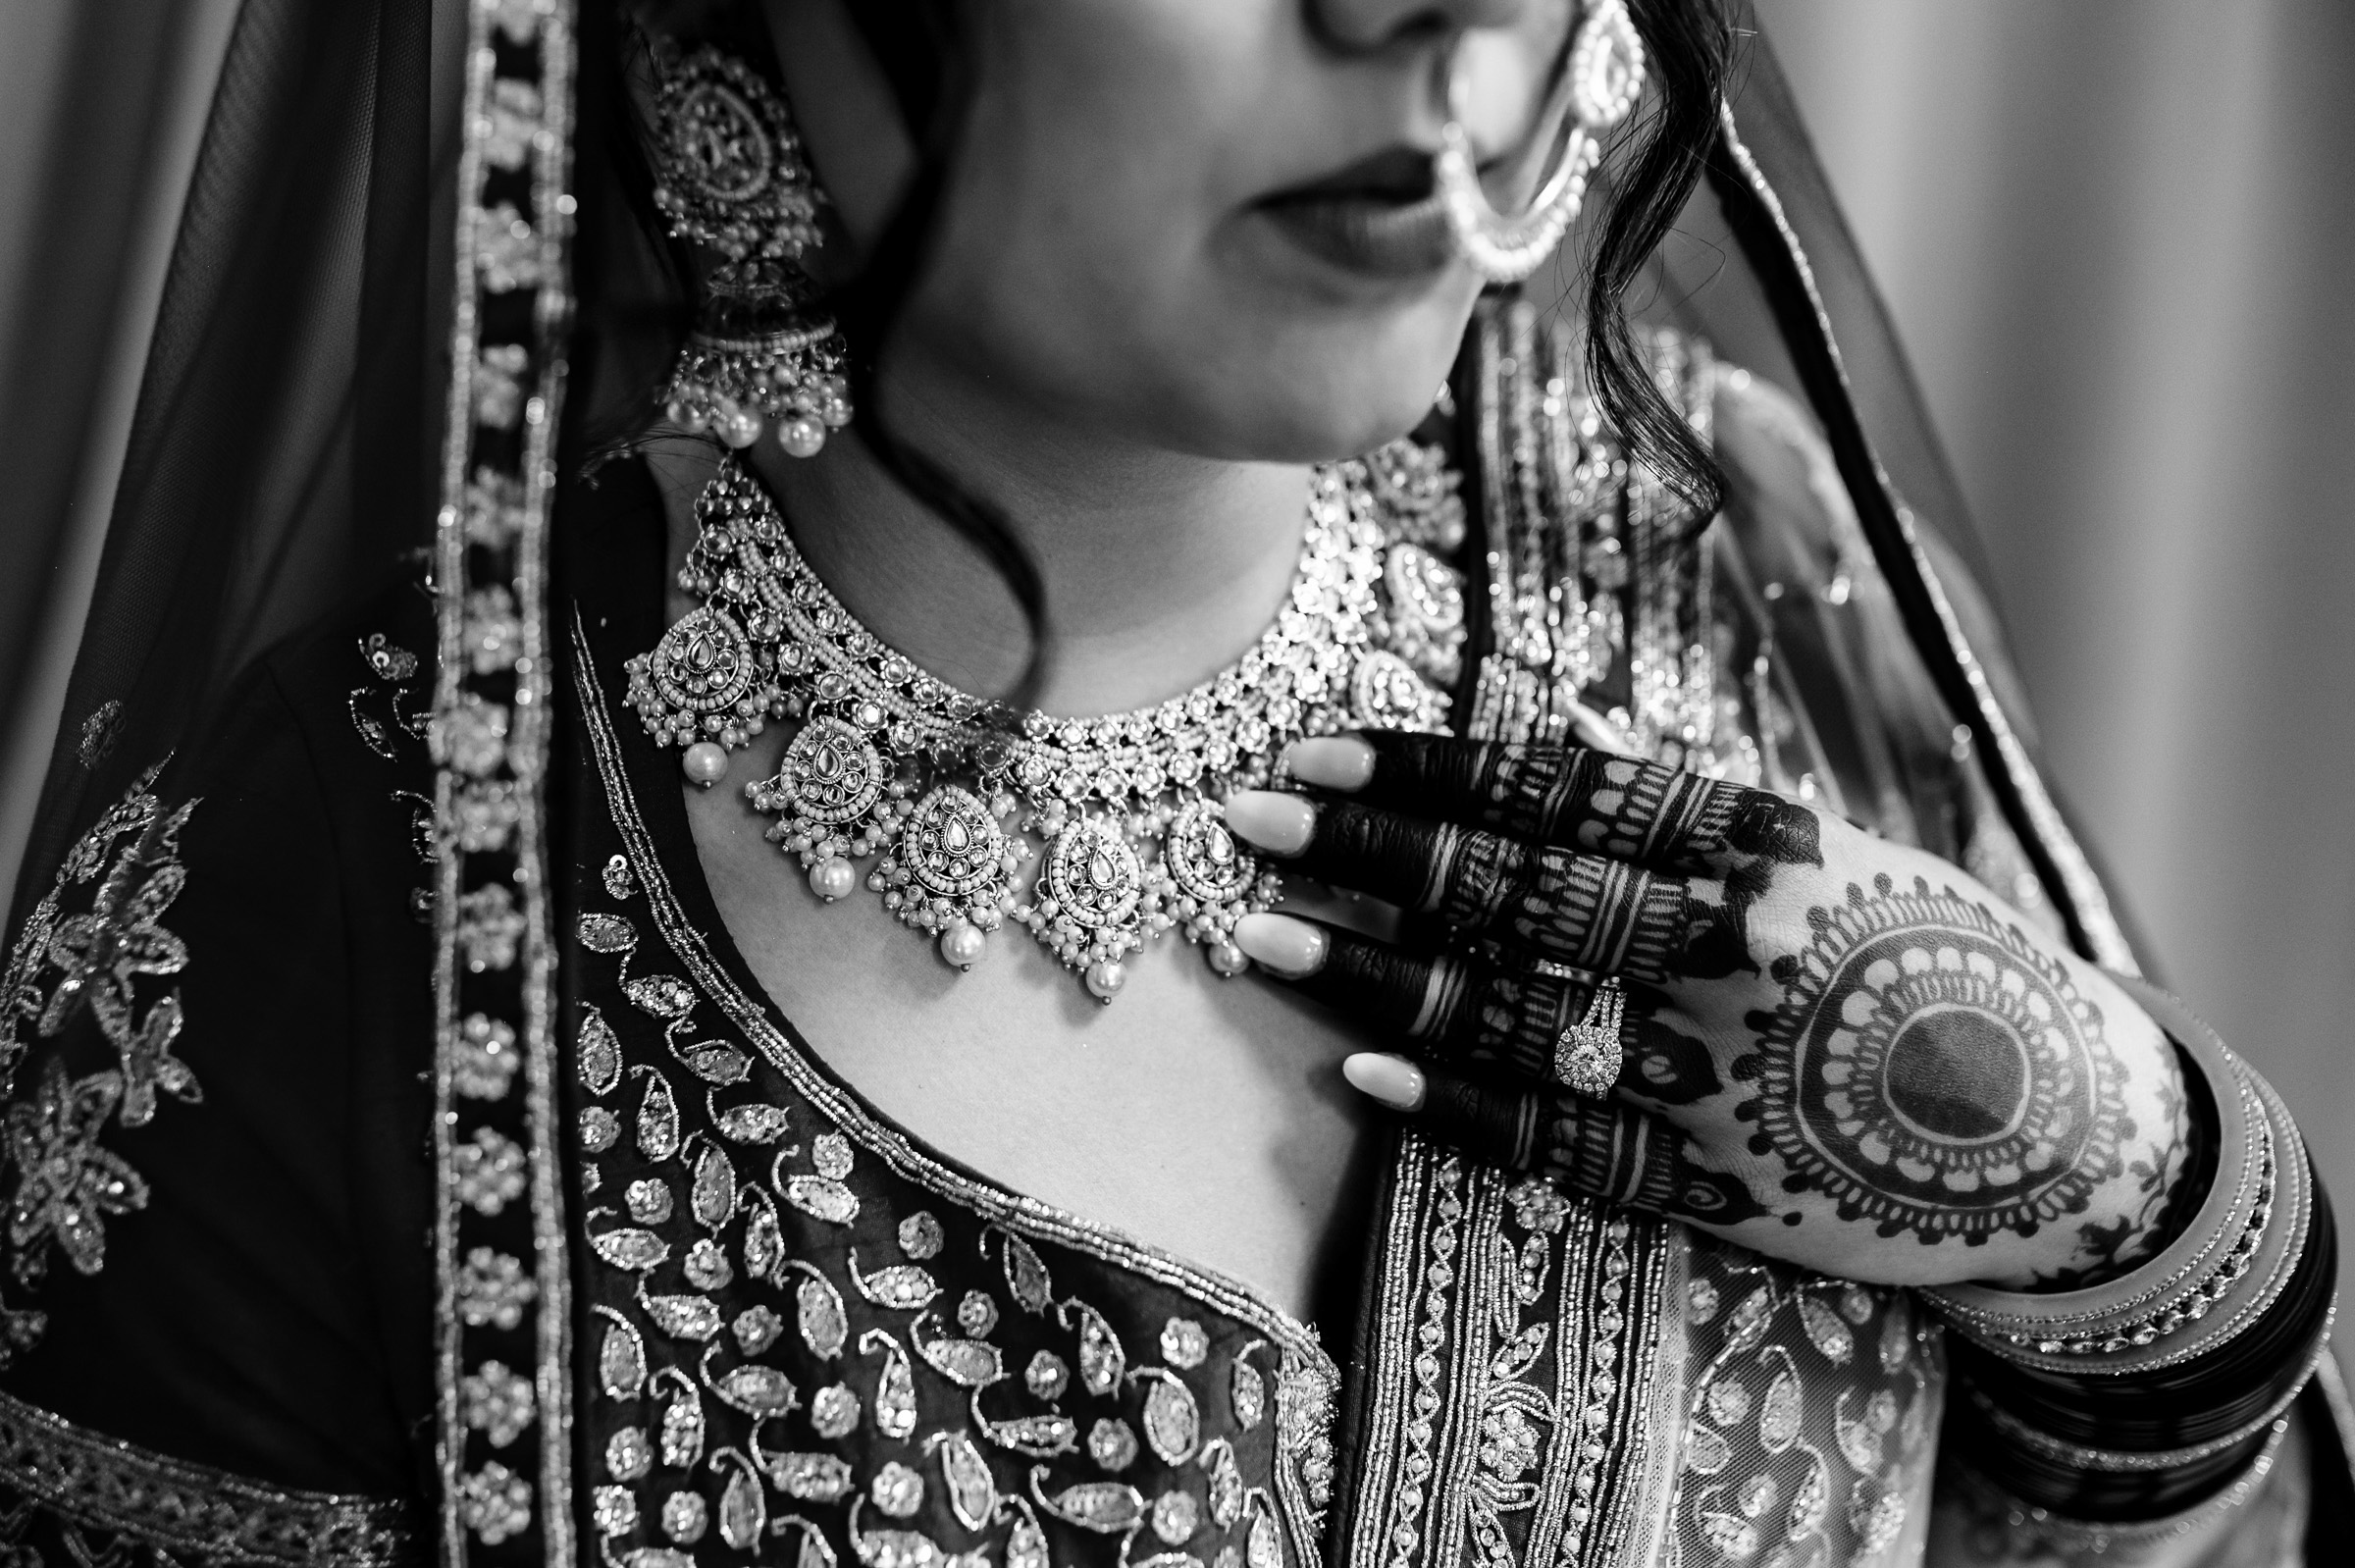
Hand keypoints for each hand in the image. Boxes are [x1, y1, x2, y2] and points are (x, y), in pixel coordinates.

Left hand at [1223, 733, 2193, 1289]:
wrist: (2071, 1131)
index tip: (1313, 744)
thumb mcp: (1835, 853)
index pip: (1556, 788)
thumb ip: (1692, 807)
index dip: (1424, 767)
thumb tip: (1553, 728)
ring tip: (1261, 939)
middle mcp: (1728, 943)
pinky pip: (1561, 1138)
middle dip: (1367, 852)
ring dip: (1375, 971)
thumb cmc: (1930, 960)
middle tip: (1244, 821)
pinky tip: (1360, 1072)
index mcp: (1758, 844)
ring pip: (1513, 1007)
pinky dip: (1457, 1103)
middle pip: (1512, 887)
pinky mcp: (1713, 1180)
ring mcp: (1718, 1066)